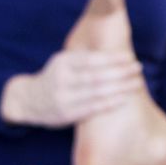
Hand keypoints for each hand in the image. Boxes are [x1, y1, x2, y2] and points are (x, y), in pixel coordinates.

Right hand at [1, 49, 142, 126]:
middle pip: (96, 76)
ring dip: (120, 88)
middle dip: (120, 72)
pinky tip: (124, 99)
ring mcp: (64, 98)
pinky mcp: (67, 114)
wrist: (27, 100)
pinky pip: (92, 108)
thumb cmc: (56, 78)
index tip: (129, 56)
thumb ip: (83, 58)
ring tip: (137, 83)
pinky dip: (110, 103)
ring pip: (97, 92)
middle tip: (138, 68)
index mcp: (62, 62)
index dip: (112, 58)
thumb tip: (115, 50)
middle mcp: (62, 80)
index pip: (91, 59)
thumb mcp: (63, 62)